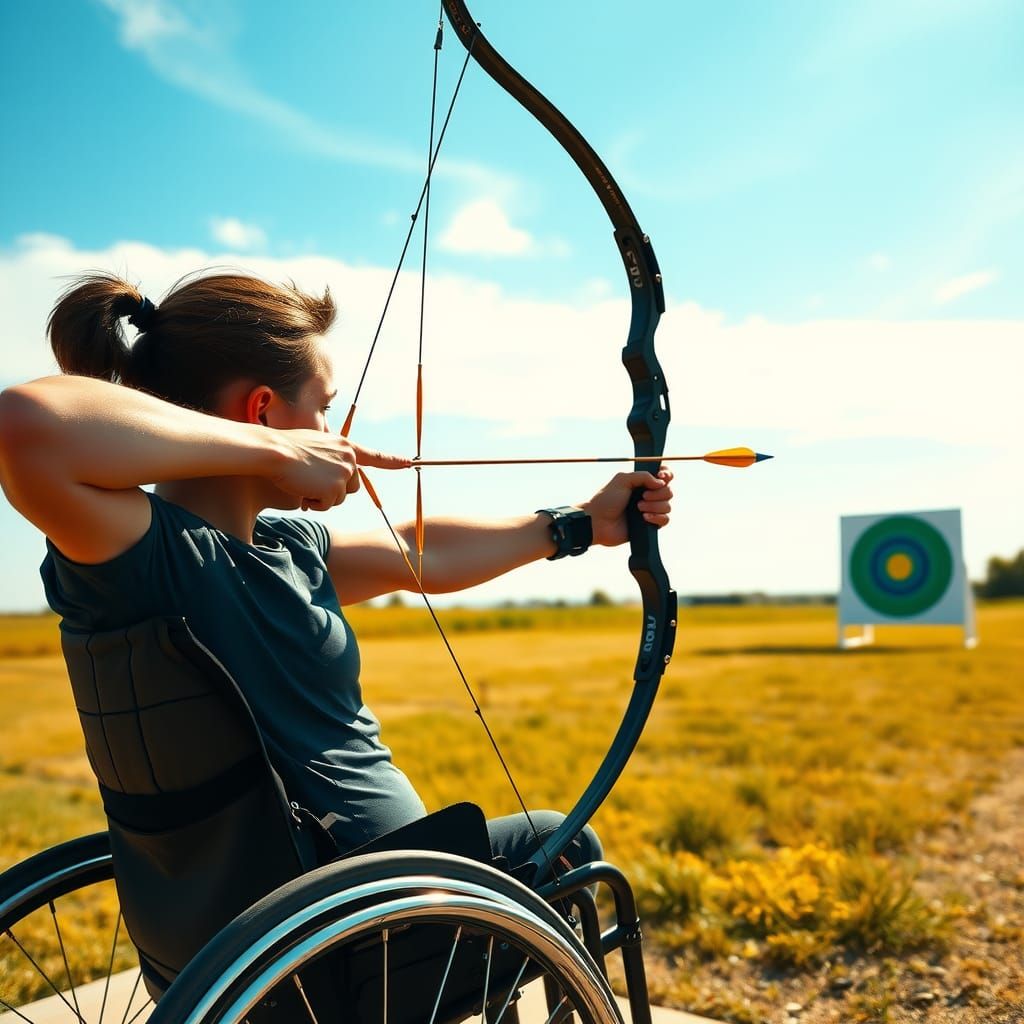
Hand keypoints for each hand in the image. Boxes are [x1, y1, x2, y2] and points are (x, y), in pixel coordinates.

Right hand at [272, 433, 409, 511]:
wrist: (273, 451)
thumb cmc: (286, 447)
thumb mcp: (314, 445)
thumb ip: (329, 457)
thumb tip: (332, 476)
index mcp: (346, 446)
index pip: (374, 456)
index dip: (393, 461)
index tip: (411, 463)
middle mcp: (350, 459)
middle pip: (351, 487)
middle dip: (333, 490)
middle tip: (310, 481)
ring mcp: (344, 474)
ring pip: (338, 498)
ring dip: (321, 497)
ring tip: (303, 481)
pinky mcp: (335, 488)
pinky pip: (326, 506)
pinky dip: (313, 503)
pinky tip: (302, 489)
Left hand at [581, 467, 673, 546]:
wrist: (598, 522)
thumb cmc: (606, 500)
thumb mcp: (622, 480)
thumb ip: (643, 476)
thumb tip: (661, 483)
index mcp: (642, 483)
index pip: (664, 476)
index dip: (667, 475)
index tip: (661, 477)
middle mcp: (648, 496)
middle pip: (668, 491)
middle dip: (658, 494)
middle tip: (643, 496)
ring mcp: (649, 510)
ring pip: (667, 506)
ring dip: (655, 506)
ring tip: (638, 508)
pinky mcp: (649, 525)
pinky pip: (665, 520)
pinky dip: (657, 518)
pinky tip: (644, 518)